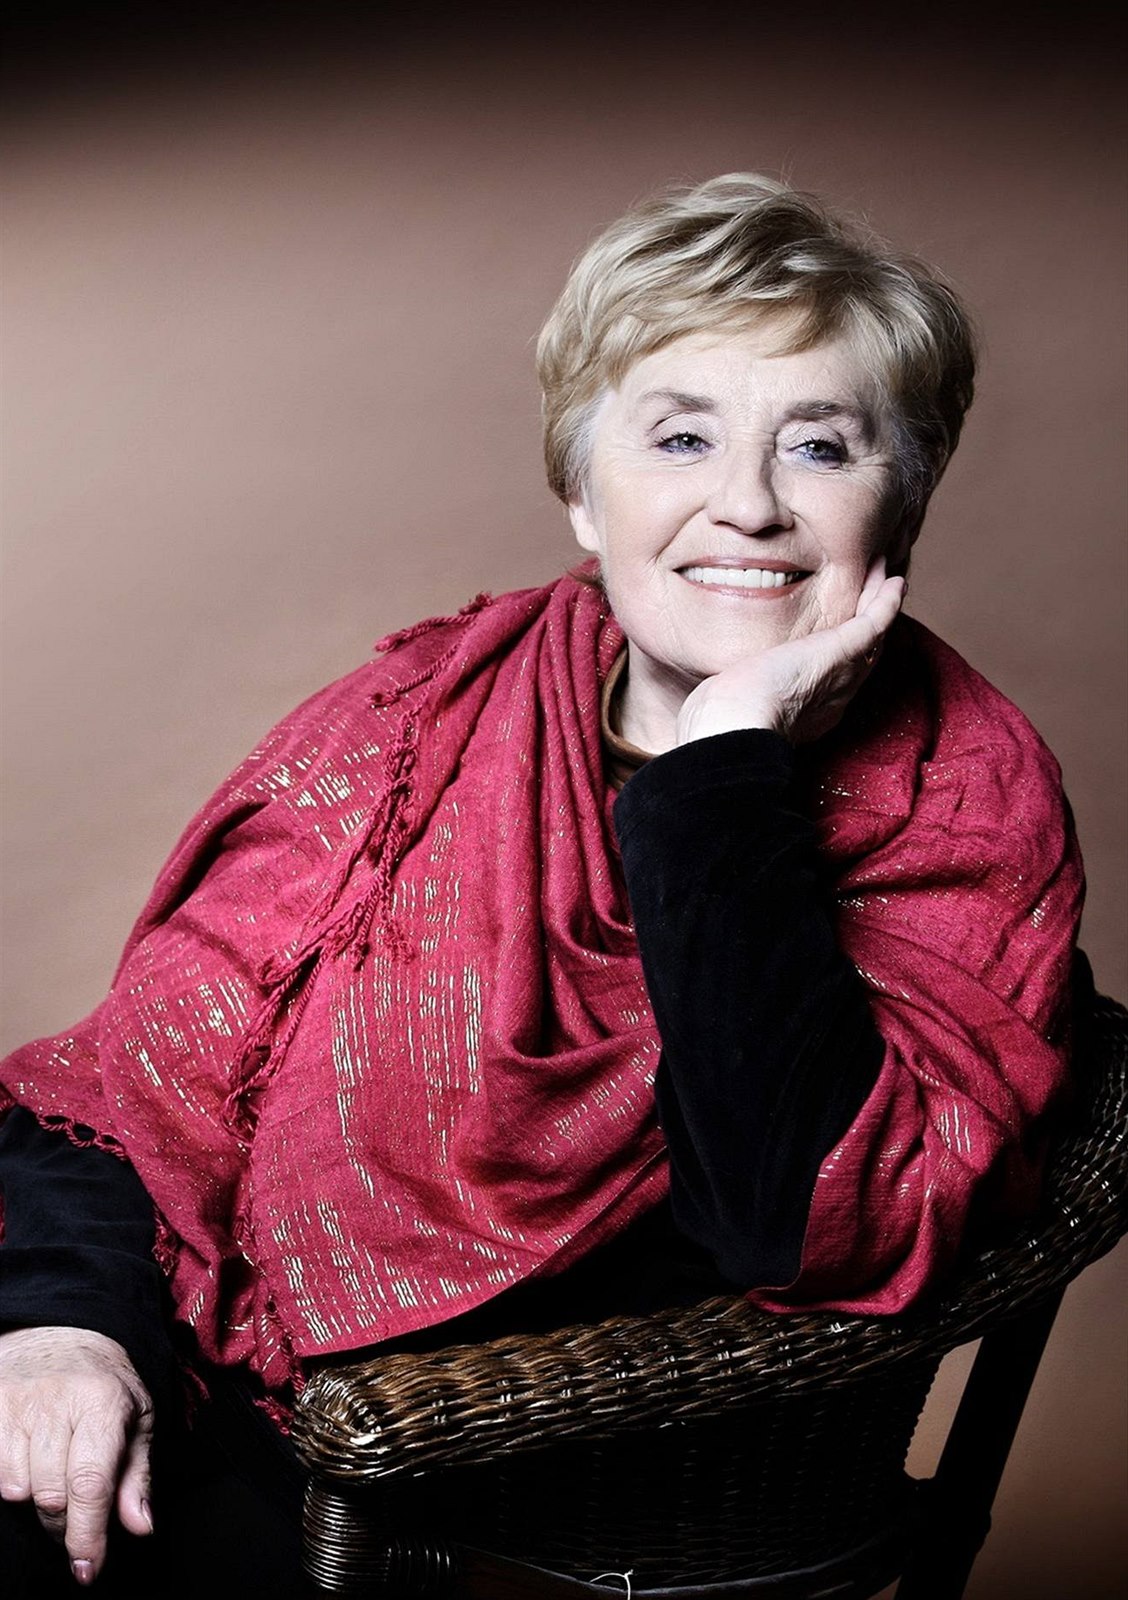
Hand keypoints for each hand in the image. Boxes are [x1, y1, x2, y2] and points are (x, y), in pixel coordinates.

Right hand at [0, 1326, 153, 1584]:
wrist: (61, 1335)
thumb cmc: (105, 1384)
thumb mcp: (138, 1419)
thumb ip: (137, 1476)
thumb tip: (141, 1527)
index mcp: (103, 1401)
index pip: (91, 1483)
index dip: (88, 1534)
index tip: (87, 1569)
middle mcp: (57, 1401)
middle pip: (53, 1496)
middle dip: (67, 1521)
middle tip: (79, 1515)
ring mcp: (18, 1404)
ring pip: (20, 1490)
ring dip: (39, 1499)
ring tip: (56, 1475)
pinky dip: (13, 1482)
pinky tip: (31, 1463)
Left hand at [676, 562, 905, 745]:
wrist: (733, 727)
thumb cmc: (716, 725)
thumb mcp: (722, 707)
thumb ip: (723, 699)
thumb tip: (705, 699)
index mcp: (802, 715)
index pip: (827, 681)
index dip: (836, 659)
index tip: (834, 636)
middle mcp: (830, 698)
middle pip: (859, 659)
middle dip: (867, 629)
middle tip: (875, 599)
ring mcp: (840, 676)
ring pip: (873, 637)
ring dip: (881, 606)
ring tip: (889, 579)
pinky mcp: (841, 652)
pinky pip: (876, 622)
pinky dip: (887, 601)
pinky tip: (894, 581)